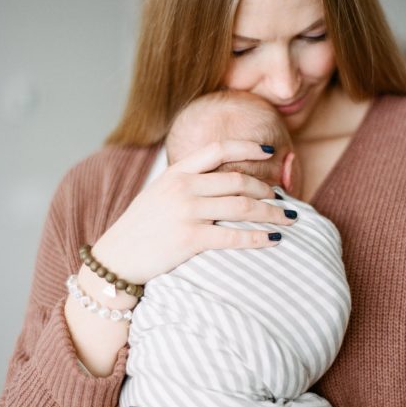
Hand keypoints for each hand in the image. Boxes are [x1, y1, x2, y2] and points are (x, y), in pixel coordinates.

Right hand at [92, 140, 295, 284]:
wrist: (116, 259)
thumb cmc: (143, 227)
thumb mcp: (160, 193)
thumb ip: (188, 182)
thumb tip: (224, 177)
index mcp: (176, 172)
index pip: (218, 150)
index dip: (248, 147)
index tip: (270, 151)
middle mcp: (182, 187)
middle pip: (239, 181)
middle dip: (268, 191)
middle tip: (285, 200)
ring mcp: (186, 212)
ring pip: (243, 207)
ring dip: (272, 214)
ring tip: (290, 220)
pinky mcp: (189, 239)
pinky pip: (234, 237)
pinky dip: (259, 238)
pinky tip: (275, 240)